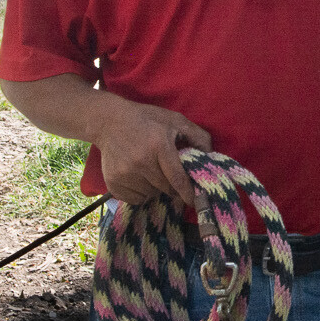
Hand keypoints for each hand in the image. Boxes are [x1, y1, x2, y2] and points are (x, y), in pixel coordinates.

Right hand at [92, 97, 212, 208]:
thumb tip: (210, 155)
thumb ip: (197, 136)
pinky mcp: (113, 182)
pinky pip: (135, 199)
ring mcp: (125, 173)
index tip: (194, 200)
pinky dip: (140, 193)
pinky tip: (138, 177)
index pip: (177, 178)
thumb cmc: (147, 120)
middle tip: (168, 174)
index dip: (188, 192)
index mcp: (159, 146)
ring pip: (150, 194)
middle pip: (165, 188)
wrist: (109, 121)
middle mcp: (141, 161)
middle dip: (171, 186)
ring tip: (150, 171)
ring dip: (155, 188)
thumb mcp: (175, 120)